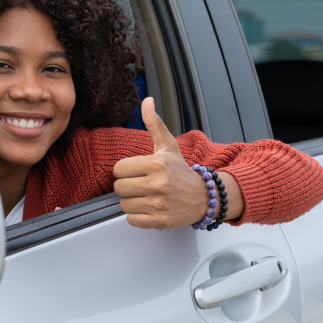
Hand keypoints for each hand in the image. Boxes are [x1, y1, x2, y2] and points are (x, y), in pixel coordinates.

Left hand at [113, 98, 232, 228]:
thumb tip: (147, 100)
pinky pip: (131, 220)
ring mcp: (159, 204)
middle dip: (127, 186)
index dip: (125, 170)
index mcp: (157, 163)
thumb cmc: (181, 171)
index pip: (118, 169)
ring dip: (132, 201)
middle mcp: (158, 184)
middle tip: (140, 184)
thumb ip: (154, 123)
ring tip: (146, 196)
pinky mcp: (159, 221)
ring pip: (123, 205)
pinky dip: (137, 216)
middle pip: (118, 188)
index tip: (136, 171)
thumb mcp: (168, 146)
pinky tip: (149, 207)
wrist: (204, 196)